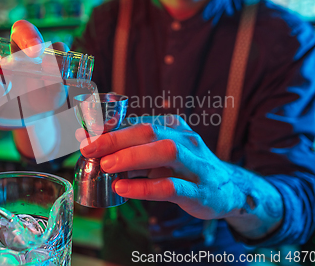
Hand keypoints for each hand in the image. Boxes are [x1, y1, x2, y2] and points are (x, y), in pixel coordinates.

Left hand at [77, 116, 244, 219]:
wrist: (229, 190)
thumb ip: (135, 151)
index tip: (85, 138)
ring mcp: (195, 165)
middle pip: (150, 131)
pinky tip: (123, 189)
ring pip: (165, 152)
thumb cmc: (186, 169)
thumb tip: (97, 151)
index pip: (138, 123)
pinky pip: (171, 186)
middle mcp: (185, 141)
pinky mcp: (199, 191)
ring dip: (132, 157)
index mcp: (173, 129)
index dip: (110, 130)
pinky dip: (144, 187)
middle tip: (90, 149)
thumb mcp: (162, 155)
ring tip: (106, 165)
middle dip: (117, 138)